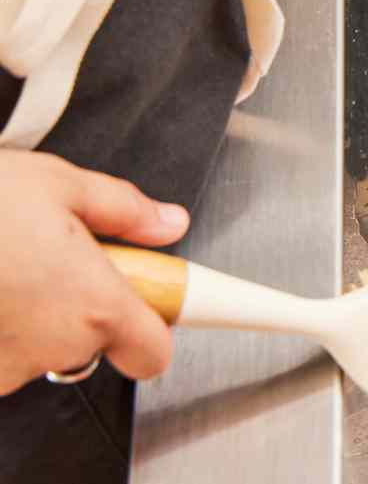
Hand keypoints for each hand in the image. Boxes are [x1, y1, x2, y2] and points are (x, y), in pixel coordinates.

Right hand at [0, 151, 189, 393]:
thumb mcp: (60, 184)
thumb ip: (124, 210)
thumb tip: (167, 222)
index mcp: (93, 305)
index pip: (153, 353)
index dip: (154, 329)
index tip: (149, 306)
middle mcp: (50, 347)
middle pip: (91, 346)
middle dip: (80, 309)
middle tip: (55, 262)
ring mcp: (0, 367)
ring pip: (35, 350)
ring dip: (29, 318)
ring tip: (5, 267)